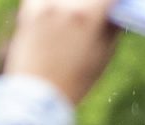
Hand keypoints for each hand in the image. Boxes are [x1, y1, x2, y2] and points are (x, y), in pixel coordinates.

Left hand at [4, 0, 120, 104]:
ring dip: (73, 4)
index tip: (114, 9)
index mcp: (88, 14)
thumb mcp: (104, 55)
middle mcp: (65, 4)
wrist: (36, 96)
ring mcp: (44, 6)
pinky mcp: (28, 10)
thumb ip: (112, 26)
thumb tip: (116, 10)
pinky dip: (51, 4)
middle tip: (96, 12)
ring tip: (76, 18)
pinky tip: (56, 13)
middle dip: (93, 4)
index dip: (113, 4)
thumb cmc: (75, 80)